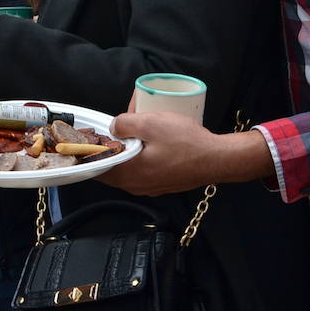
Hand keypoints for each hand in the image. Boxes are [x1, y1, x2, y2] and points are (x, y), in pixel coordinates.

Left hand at [101, 113, 274, 195]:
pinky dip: (137, 158)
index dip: (91, 151)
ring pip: (126, 169)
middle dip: (107, 150)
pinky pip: (141, 171)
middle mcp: (137, 186)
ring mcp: (150, 187)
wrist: (218, 159)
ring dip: (123, 153)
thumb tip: (112, 128)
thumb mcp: (150, 123)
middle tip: (110, 131)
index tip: (90, 137)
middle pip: (110, 168)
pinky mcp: (162, 183)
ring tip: (127, 134)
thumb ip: (124, 124)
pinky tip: (145, 143)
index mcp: (129, 174)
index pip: (97, 168)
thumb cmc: (186, 143)